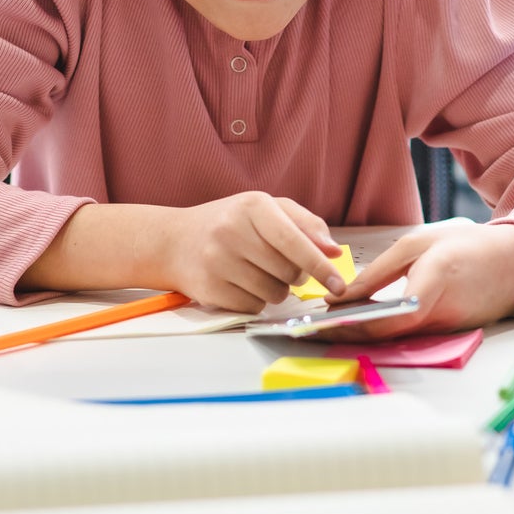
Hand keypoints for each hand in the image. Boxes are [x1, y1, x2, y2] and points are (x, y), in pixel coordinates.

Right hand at [158, 192, 346, 312]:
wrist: (174, 242)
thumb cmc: (230, 223)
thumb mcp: (266, 210)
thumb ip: (305, 224)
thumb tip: (334, 251)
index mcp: (252, 206)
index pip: (294, 240)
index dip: (320, 265)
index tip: (338, 284)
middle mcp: (232, 231)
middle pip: (288, 271)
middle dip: (295, 275)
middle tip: (282, 266)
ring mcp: (217, 261)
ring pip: (273, 293)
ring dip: (276, 290)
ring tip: (258, 273)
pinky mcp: (209, 289)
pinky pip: (253, 307)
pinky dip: (255, 301)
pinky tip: (241, 284)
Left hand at [335, 224, 513, 339]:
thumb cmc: (469, 246)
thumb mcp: (419, 244)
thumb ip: (381, 272)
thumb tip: (344, 294)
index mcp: (437, 281)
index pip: (392, 315)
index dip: (356, 323)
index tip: (324, 322)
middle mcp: (444, 314)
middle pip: (388, 334)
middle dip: (349, 334)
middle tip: (312, 331)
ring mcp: (450, 330)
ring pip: (397, 339)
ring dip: (363, 336)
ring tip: (325, 327)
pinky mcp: (450, 336)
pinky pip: (411, 338)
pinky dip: (385, 334)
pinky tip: (359, 327)